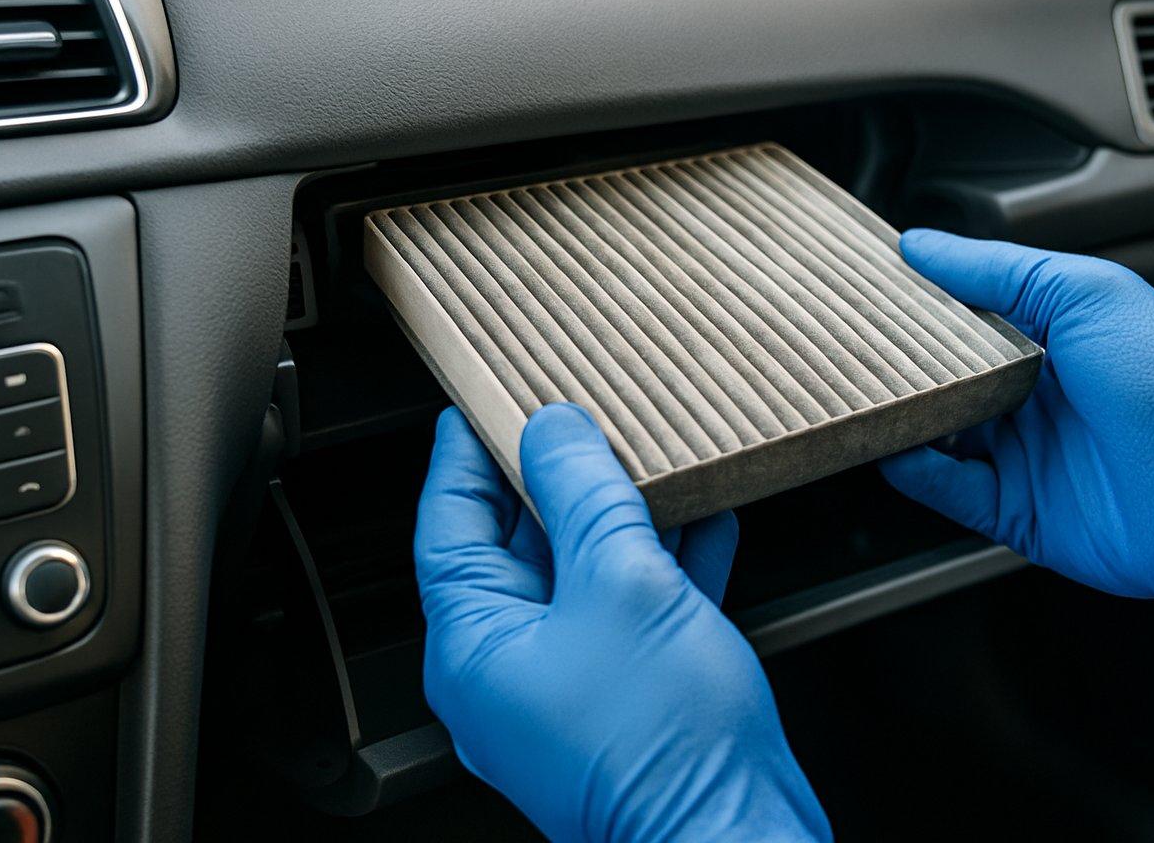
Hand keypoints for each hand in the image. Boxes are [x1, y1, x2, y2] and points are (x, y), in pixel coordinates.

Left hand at [415, 403, 830, 842]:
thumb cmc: (666, 751)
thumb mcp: (623, 587)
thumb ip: (585, 498)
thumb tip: (556, 434)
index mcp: (477, 646)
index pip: (449, 525)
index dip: (465, 455)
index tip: (480, 402)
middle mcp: (512, 670)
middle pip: (519, 544)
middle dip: (556, 476)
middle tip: (579, 415)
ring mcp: (571, 686)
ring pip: (584, 575)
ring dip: (620, 515)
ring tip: (648, 458)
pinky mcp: (628, 698)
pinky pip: (633, 611)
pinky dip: (664, 562)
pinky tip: (704, 523)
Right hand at [880, 230, 1153, 645]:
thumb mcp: (1087, 292)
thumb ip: (999, 270)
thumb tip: (924, 244)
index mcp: (1056, 338)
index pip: (969, 316)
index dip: (924, 301)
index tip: (871, 284)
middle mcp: (1037, 396)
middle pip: (945, 376)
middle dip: (900, 361)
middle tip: (850, 340)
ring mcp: (1026, 455)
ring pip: (937, 432)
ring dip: (901, 415)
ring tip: (858, 392)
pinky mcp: (1017, 511)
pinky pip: (948, 489)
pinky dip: (914, 469)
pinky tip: (891, 446)